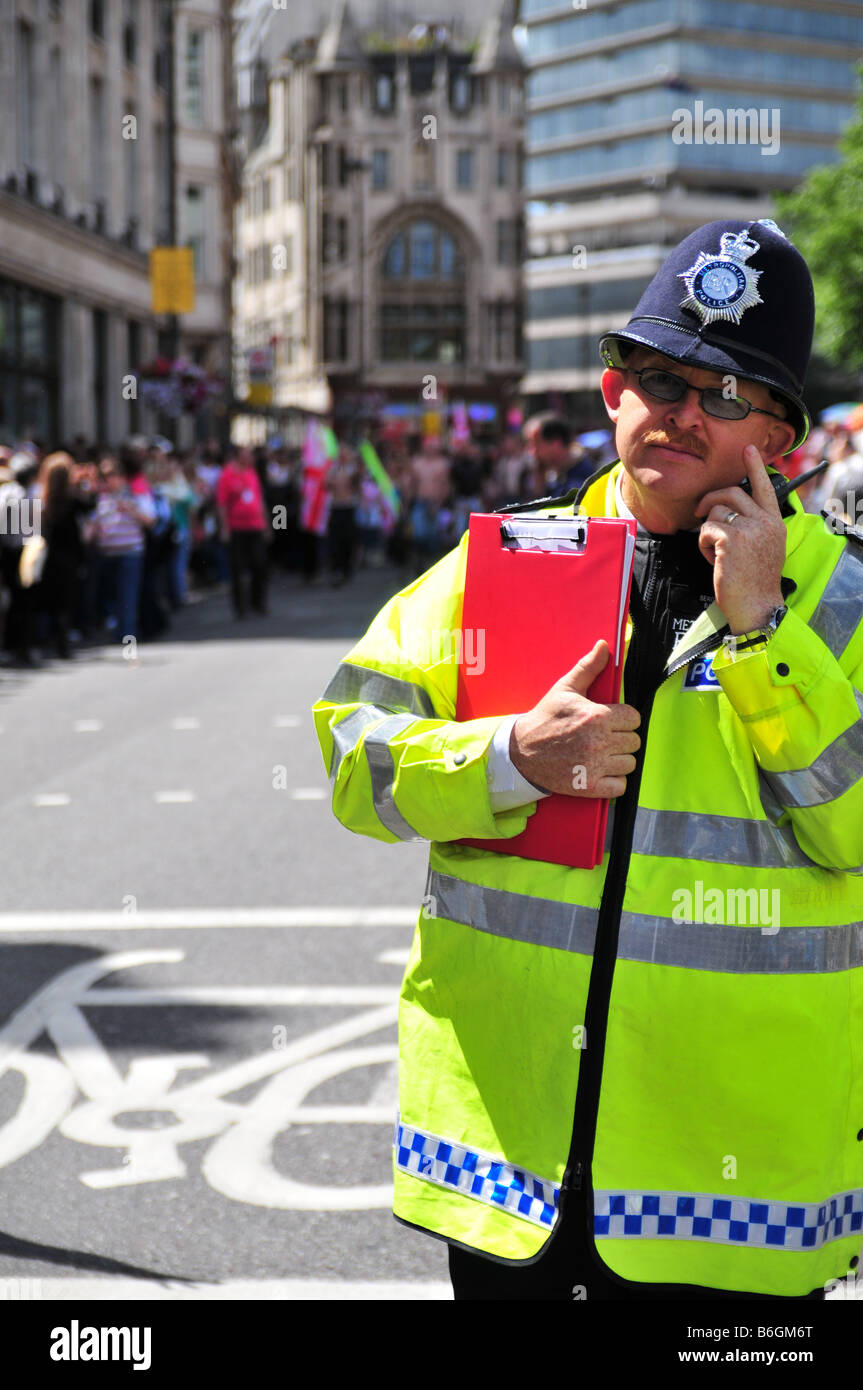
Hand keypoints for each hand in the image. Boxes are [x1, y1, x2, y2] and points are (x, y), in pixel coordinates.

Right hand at [510, 640, 640, 797]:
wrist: (521, 752)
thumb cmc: (546, 718)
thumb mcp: (565, 689)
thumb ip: (589, 668)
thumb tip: (604, 645)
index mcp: (597, 717)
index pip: (634, 718)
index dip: (623, 718)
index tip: (609, 721)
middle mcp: (599, 742)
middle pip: (634, 741)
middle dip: (621, 738)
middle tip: (603, 737)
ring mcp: (595, 766)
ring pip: (629, 763)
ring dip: (618, 759)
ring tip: (601, 753)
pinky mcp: (589, 787)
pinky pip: (620, 786)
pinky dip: (613, 781)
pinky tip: (600, 770)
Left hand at [693, 444, 785, 632]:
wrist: (756, 606)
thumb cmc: (755, 582)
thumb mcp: (764, 548)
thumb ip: (754, 526)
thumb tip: (728, 512)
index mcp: (775, 522)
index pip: (765, 487)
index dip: (755, 466)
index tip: (748, 449)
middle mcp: (765, 521)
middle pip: (732, 492)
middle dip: (710, 498)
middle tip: (698, 510)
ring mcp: (750, 528)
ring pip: (716, 510)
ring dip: (708, 530)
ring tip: (715, 552)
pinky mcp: (731, 538)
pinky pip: (706, 528)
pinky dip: (703, 544)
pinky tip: (713, 560)